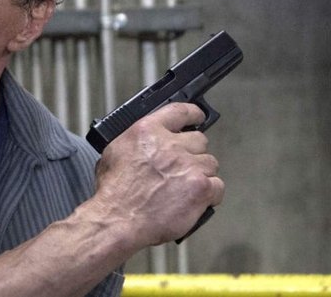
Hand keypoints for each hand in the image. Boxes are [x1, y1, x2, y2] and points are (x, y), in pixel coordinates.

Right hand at [93, 102, 224, 246]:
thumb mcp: (113, 154)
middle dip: (193, 153)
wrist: (118, 219)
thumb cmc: (113, 193)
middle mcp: (170, 145)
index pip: (180, 111)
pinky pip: (217, 186)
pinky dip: (210, 195)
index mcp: (148, 131)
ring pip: (210, 163)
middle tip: (182, 168)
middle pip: (199, 140)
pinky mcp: (201, 188)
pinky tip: (194, 201)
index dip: (193, 114)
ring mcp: (188, 166)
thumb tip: (146, 142)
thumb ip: (134, 142)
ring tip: (184, 188)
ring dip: (201, 174)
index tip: (198, 117)